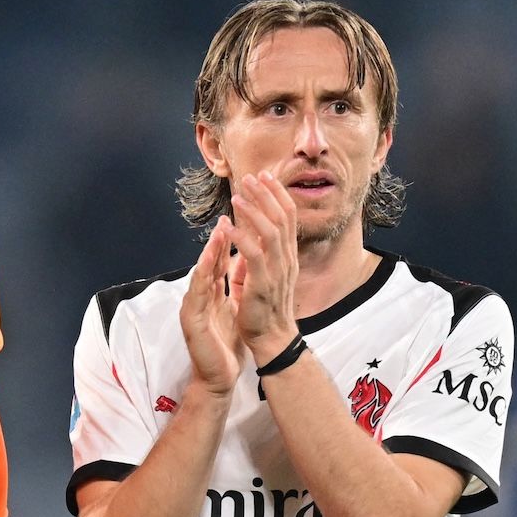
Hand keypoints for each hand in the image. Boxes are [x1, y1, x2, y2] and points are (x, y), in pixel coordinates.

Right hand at [179, 221, 240, 395]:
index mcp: (212, 292)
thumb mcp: (235, 306)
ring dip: (210, 252)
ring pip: (201, 272)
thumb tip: (245, 256)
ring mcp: (193, 306)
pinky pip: (197, 294)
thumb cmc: (226, 344)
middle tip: (230, 212)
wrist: (218, 377)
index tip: (244, 217)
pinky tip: (208, 262)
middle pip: (209, 261)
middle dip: (219, 237)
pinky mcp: (190, 320)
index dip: (231, 238)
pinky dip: (202, 276)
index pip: (221, 259)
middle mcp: (200, 295)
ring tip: (220, 231)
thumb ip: (236, 282)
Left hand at [225, 171, 298, 360]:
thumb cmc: (266, 309)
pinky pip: (254, 254)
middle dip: (265, 194)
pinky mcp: (262, 284)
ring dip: (253, 211)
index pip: (288, 217)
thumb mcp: (264, 275)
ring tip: (238, 196)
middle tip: (250, 177)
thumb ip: (256, 254)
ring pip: (270, 231)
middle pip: (281, 217)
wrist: (273, 339)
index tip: (264, 177)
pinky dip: (241, 238)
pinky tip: (228, 227)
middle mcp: (286, 260)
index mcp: (288, 256)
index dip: (277, 194)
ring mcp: (277, 271)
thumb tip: (244, 236)